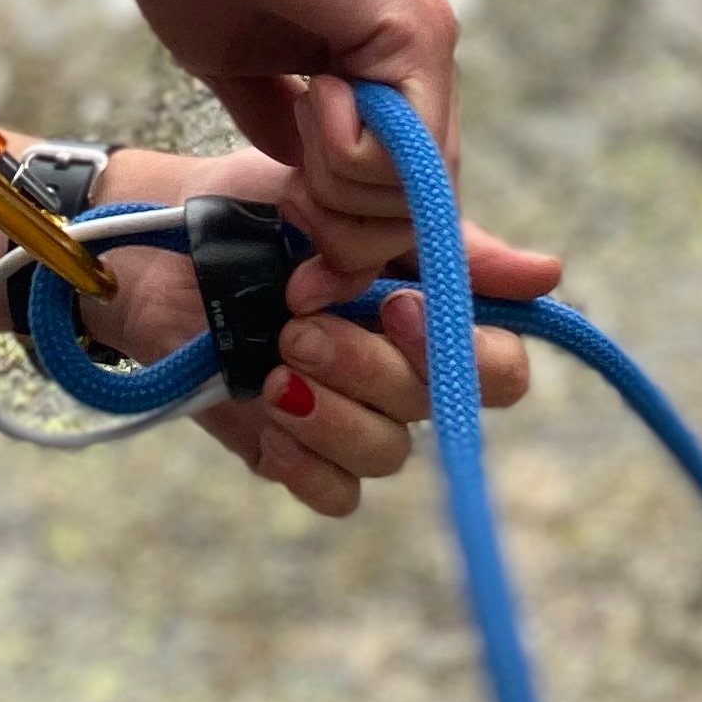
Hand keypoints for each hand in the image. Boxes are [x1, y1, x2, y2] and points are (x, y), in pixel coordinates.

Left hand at [90, 145, 562, 520]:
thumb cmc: (253, 210)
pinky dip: (306, 462)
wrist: (149, 244)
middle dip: (371, 366)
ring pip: (387, 453)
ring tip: (273, 362)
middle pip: (436, 408)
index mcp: (424, 311)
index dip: (461, 349)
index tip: (396, 304)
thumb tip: (551, 272)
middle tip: (300, 327)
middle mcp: (397, 370)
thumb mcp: (345, 207)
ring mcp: (346, 414)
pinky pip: (337, 494)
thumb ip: (439, 243)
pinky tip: (267, 415)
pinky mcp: (292, 451)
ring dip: (331, 410)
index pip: (498, 364)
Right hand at [118, 0, 466, 280]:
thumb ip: (278, 122)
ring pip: (418, 193)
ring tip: (299, 117)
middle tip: (294, 202)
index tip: (303, 267)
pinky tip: (312, 94)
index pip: (400, 193)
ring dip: (343, 192)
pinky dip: (350, 154)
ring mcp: (424, 45)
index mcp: (378, 67)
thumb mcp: (240, 68)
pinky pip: (404, 150)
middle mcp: (417, 59)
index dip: (355, 246)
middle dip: (350, 236)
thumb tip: (301, 177)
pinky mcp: (416, 32)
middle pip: (420, 210)